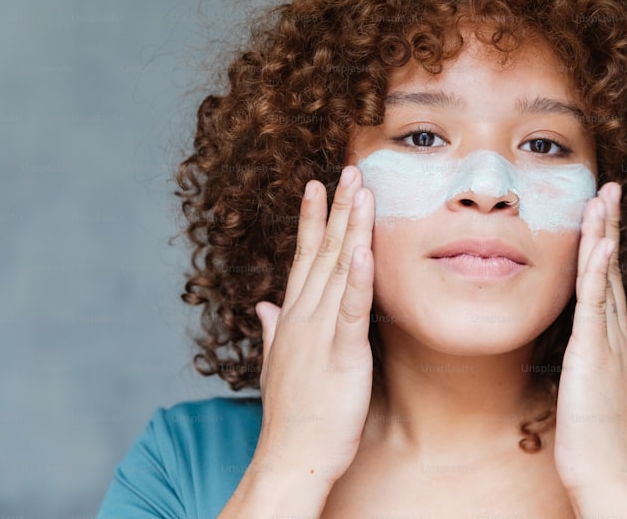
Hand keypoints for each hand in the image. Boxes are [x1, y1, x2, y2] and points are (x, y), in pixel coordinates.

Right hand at [252, 166, 374, 488]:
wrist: (291, 456)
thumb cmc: (292, 415)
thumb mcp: (278, 364)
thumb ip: (273, 330)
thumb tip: (264, 305)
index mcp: (294, 317)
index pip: (303, 257)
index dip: (311, 220)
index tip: (317, 185)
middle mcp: (304, 316)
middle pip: (322, 252)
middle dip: (337, 209)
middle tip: (350, 170)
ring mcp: (320, 333)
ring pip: (337, 270)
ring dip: (350, 229)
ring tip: (361, 192)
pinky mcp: (341, 354)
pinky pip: (351, 311)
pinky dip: (357, 279)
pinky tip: (362, 250)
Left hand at [554, 182, 626, 505]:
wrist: (611, 472)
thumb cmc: (604, 437)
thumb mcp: (615, 390)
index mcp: (617, 340)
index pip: (611, 282)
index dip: (609, 246)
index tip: (606, 214)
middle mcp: (617, 333)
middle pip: (612, 268)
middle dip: (610, 225)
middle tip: (610, 186)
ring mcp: (608, 341)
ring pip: (604, 277)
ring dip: (604, 234)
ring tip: (604, 196)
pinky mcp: (593, 352)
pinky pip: (595, 304)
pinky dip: (598, 271)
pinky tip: (601, 244)